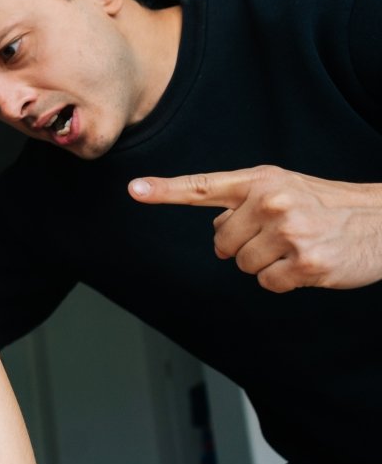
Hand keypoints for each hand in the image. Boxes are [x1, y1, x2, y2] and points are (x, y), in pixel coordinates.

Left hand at [129, 166, 381, 291]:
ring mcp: (289, 232)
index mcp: (262, 181)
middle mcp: (272, 201)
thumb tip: (216, 229)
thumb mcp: (286, 189)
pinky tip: (308, 263)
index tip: (134, 189)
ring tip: (298, 246)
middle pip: (221, 243)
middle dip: (244, 245)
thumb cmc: (328, 206)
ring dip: (266, 264)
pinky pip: (267, 283)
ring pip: (242, 265)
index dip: (165, 190)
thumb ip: (244, 202)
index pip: (203, 187)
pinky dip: (284, 280)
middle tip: (283, 234)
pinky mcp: (305, 263)